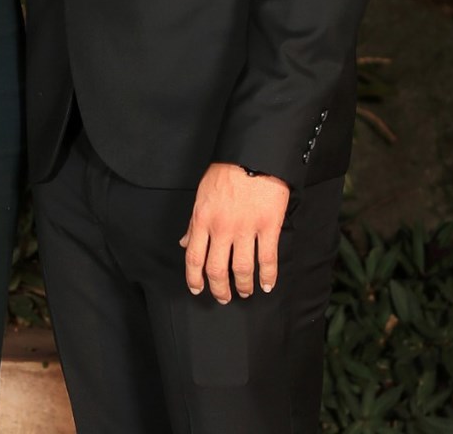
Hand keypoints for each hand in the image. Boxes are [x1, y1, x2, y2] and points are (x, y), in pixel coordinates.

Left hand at [180, 163, 288, 302]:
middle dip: (220, 289)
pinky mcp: (268, 226)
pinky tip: (267, 285)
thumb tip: (184, 242)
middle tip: (224, 297)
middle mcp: (222, 228)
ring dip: (243, 286)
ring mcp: (246, 228)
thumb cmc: (225, 172)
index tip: (198, 290)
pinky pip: (267, 259)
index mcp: (203, 219)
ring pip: (242, 269)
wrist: (253, 156)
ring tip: (245, 291)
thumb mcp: (202, 194)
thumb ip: (194, 222)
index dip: (195, 279)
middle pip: (217, 270)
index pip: (193, 257)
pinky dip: (267, 276)